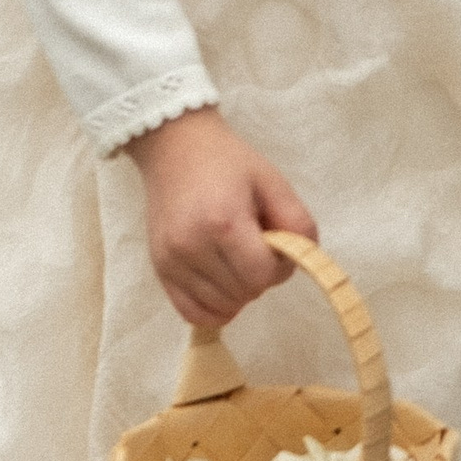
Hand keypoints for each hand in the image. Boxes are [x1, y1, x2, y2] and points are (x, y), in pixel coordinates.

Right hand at [124, 106, 313, 328]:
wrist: (176, 147)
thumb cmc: (229, 163)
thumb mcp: (274, 183)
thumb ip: (298, 223)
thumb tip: (301, 260)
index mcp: (224, 222)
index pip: (262, 275)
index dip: (280, 267)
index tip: (277, 245)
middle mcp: (192, 246)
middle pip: (244, 294)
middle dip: (260, 277)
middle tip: (256, 247)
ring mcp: (170, 260)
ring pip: (220, 308)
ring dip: (239, 292)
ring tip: (236, 258)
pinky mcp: (159, 268)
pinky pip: (191, 313)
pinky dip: (213, 308)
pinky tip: (222, 285)